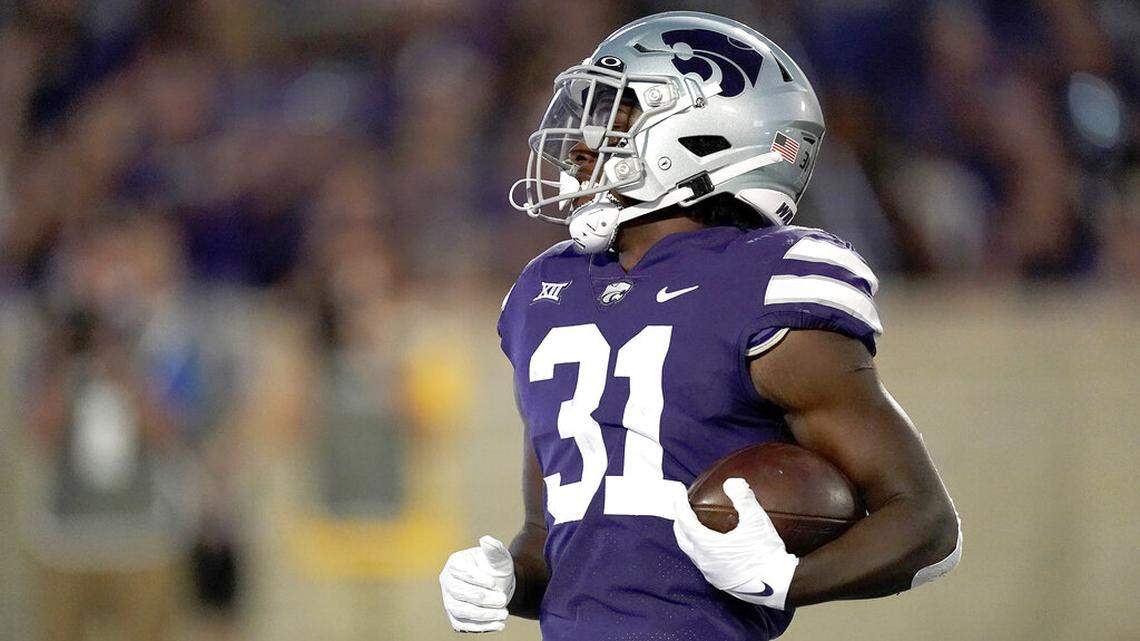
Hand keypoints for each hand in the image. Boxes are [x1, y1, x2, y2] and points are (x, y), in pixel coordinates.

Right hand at [440, 536, 515, 631]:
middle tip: (503, 599)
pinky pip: (464, 625)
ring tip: (503, 614)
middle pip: (458, 592)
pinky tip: (498, 625)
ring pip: (460, 610)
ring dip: (483, 614)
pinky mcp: (456, 617)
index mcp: (455, 563)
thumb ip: (494, 549)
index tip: (493, 583)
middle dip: (482, 598)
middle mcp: (448, 582)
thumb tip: (486, 540)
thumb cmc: (496, 569)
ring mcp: (449, 600)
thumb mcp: (499, 557)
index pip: (459, 572)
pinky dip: (481, 627)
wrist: (499, 586)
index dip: (475, 578)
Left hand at [673, 478, 798, 609]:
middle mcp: (704, 561)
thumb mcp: (756, 521)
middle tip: (682, 507)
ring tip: (695, 524)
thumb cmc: (766, 553)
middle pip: (683, 538)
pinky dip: (701, 549)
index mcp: (707, 546)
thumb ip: (743, 499)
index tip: (678, 491)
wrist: (779, 585)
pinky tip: (713, 545)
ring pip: (692, 552)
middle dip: (680, 521)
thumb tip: (732, 482)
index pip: (685, 521)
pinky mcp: (721, 582)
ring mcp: (711, 574)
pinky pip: (703, 562)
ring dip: (689, 537)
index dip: (679, 504)